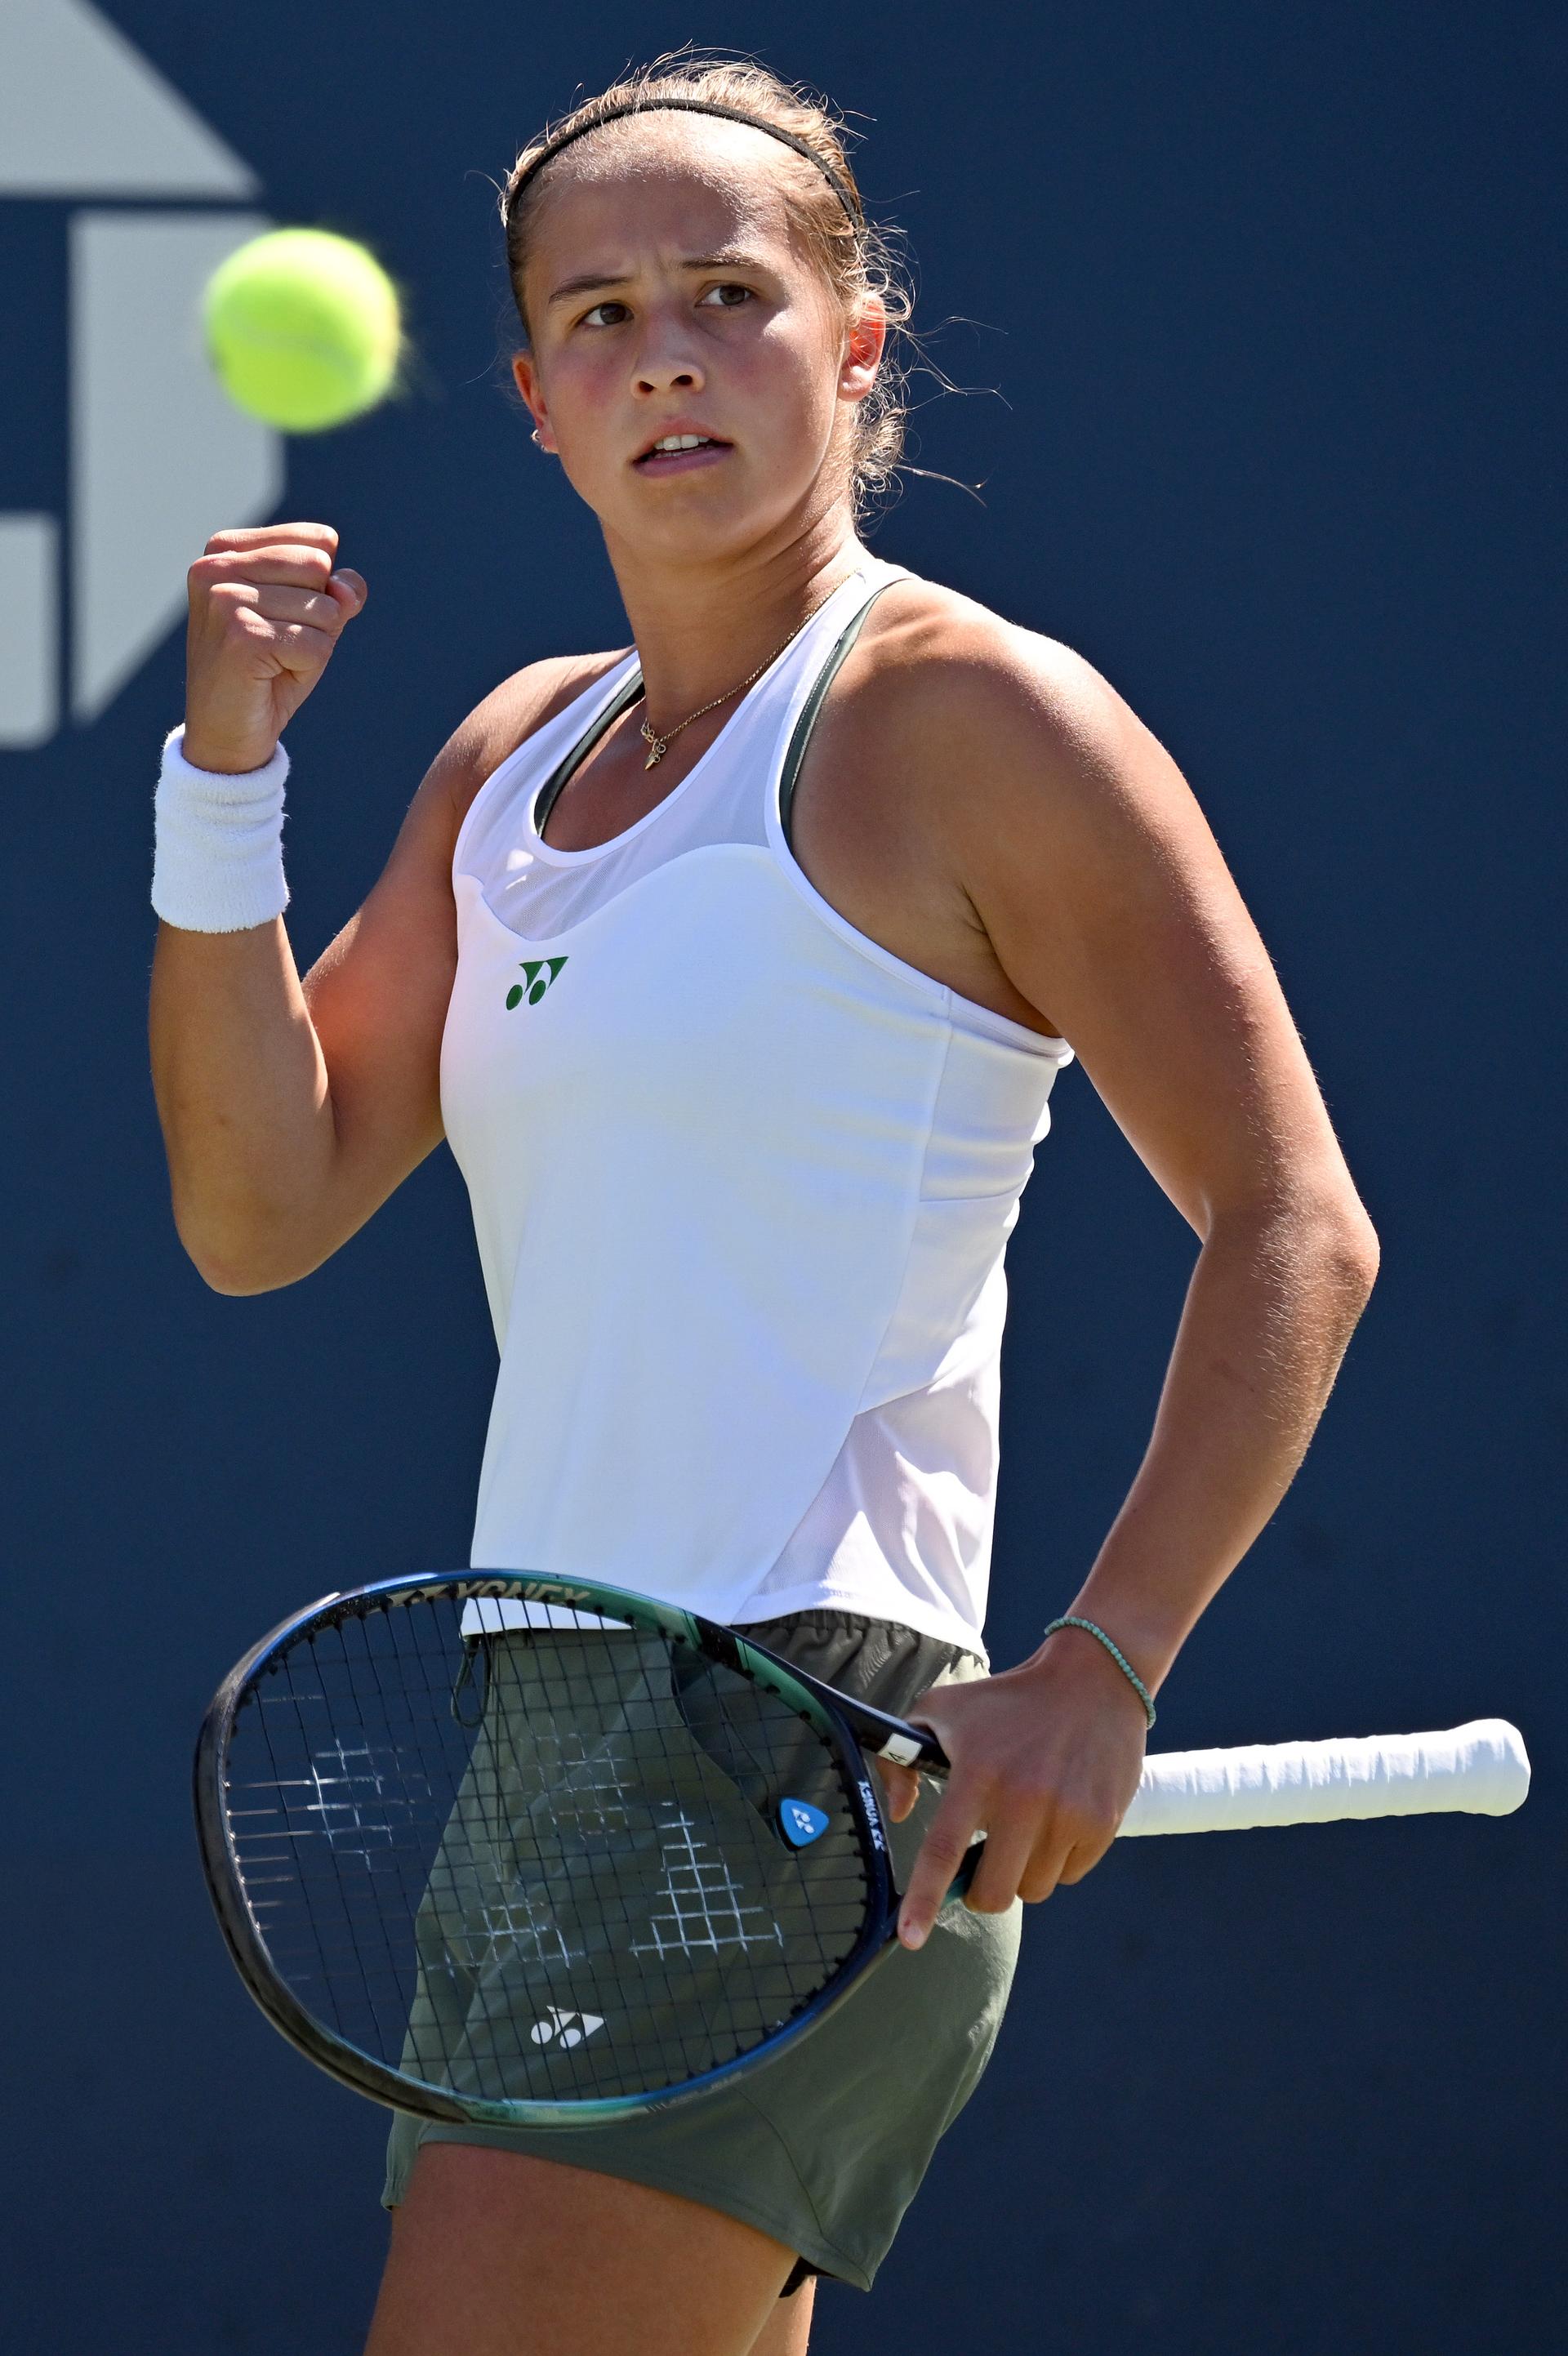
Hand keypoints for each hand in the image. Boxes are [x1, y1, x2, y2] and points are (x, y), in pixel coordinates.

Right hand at [183, 522, 366, 772]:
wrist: (226, 732)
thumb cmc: (267, 672)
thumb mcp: (310, 621)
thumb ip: (338, 592)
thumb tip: (347, 588)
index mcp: (227, 549)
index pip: (320, 542)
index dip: (321, 588)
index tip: (281, 616)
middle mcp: (217, 566)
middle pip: (320, 569)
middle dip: (318, 615)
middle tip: (280, 644)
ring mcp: (225, 599)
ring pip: (324, 609)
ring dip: (312, 645)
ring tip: (273, 661)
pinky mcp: (242, 635)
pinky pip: (317, 644)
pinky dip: (307, 668)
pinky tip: (271, 676)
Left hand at [886, 1627, 1152, 1948]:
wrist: (1093, 1678)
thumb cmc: (1009, 1699)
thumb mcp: (942, 1708)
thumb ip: (903, 1758)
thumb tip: (898, 1814)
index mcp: (978, 1773)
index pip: (943, 1850)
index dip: (924, 1900)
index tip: (910, 1937)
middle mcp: (1023, 1799)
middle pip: (993, 1892)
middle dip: (982, 1890)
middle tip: (985, 1862)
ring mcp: (1068, 1814)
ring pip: (1033, 1889)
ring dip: (1024, 1872)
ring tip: (1028, 1825)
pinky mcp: (1102, 1823)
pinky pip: (1070, 1875)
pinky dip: (1059, 1859)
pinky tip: (1060, 1817)